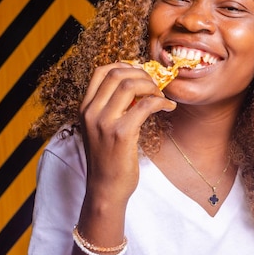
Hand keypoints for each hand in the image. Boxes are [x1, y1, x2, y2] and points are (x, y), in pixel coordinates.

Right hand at [79, 62, 176, 202]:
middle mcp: (91, 112)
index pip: (100, 72)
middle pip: (116, 74)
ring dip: (151, 86)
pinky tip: (169, 107)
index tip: (141, 73)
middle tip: (155, 85)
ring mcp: (104, 122)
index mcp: (85, 108)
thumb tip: (136, 86)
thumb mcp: (102, 129)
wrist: (105, 188)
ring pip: (129, 85)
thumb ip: (112, 108)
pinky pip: (145, 105)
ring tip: (161, 96)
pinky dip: (161, 102)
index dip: (124, 66)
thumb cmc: (109, 159)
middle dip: (141, 74)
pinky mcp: (121, 134)